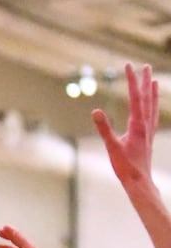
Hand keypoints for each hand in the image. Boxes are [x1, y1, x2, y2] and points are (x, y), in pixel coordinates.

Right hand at [91, 63, 158, 197]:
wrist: (139, 181)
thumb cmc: (125, 166)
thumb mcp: (111, 147)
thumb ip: (104, 128)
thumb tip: (95, 111)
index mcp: (137, 124)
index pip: (134, 97)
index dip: (131, 80)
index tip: (128, 66)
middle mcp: (146, 124)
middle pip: (146, 97)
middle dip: (144, 81)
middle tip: (144, 66)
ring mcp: (149, 130)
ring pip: (152, 106)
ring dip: (152, 92)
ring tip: (153, 80)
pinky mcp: (148, 137)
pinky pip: (152, 116)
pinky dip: (153, 106)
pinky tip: (151, 106)